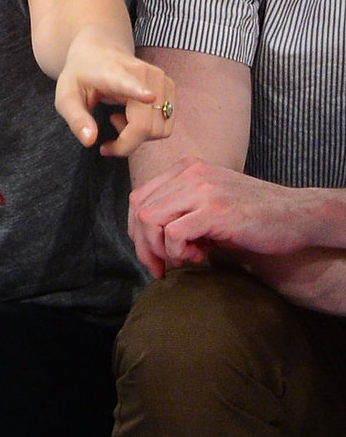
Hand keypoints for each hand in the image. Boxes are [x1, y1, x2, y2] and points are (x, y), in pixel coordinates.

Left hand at [53, 28, 174, 155]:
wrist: (99, 50)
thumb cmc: (81, 75)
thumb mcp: (66, 96)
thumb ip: (76, 118)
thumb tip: (90, 140)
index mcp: (113, 73)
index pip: (129, 83)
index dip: (139, 92)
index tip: (148, 97)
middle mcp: (143, 74)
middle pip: (145, 126)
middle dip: (125, 143)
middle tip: (105, 132)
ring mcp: (161, 80)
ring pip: (158, 130)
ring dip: (136, 136)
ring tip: (117, 117)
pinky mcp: (171, 88)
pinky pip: (165, 125)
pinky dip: (148, 130)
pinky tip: (131, 116)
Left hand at [129, 157, 318, 277]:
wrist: (299, 216)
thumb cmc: (254, 217)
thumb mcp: (210, 206)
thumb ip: (180, 212)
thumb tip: (147, 239)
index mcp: (185, 170)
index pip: (139, 198)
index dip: (138, 231)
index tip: (153, 255)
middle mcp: (189, 174)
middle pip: (139, 210)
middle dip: (143, 245)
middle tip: (161, 267)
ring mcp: (202, 189)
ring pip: (150, 220)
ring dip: (160, 249)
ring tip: (186, 259)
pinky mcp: (215, 210)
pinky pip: (174, 233)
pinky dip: (178, 251)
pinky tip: (200, 256)